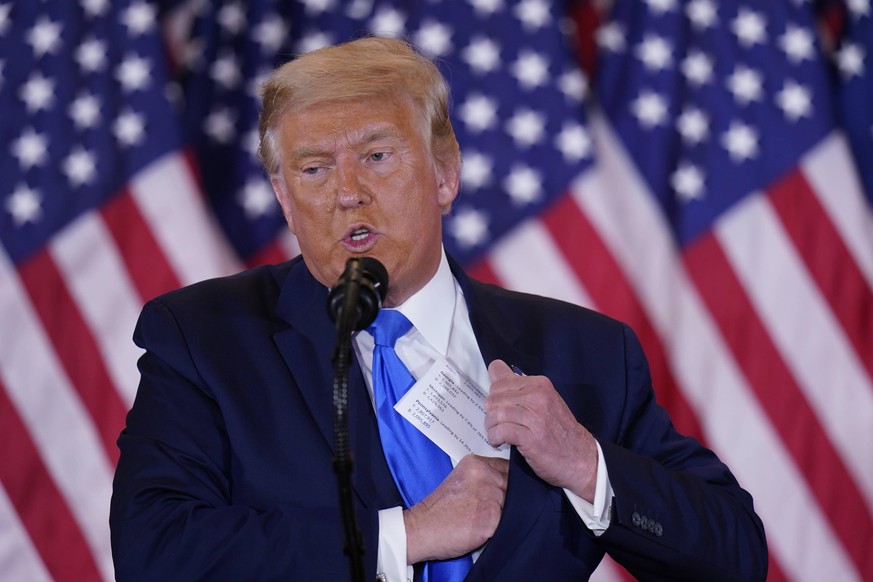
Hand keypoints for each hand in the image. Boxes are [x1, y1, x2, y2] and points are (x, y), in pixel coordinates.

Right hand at [403, 454, 508, 562]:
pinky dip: (497, 527)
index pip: (506, 467)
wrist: (421, 529)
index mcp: (475, 464)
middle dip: (507, 497)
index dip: (507, 480)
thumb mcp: (460, 480)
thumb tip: (505, 483)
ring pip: (512, 504)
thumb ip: (482, 476)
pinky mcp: (492, 517)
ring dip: (503, 513)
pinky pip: (507, 522)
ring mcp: (490, 496)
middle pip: (512, 485)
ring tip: (482, 519)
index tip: (503, 489)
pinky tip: (481, 528)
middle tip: (488, 508)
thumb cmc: (438, 508)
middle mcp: (484, 476)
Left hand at [484, 359, 597, 500]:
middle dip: (490, 413)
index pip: (499, 376)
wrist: (582, 458)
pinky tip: (500, 443)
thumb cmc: (560, 432)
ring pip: (495, 413)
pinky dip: (495, 438)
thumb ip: (521, 389)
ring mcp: (536, 416)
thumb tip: (496, 370)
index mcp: (540, 384)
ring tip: (497, 435)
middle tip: (496, 426)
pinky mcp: (531, 437)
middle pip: (494, 397)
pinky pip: (500, 431)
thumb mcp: (544, 403)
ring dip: (491, 427)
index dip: (493, 393)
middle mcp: (538, 396)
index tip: (498, 407)